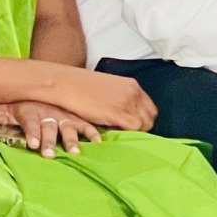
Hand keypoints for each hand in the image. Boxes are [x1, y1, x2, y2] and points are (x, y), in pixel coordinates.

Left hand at [0, 100, 99, 156]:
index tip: (33, 145)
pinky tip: (99, 143)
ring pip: (69, 128)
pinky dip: (93, 133)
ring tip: (75, 152)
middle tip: (50, 155)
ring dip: (72, 140)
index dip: (32, 134)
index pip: (31, 124)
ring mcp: (63, 116)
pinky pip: (86, 126)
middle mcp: (48, 114)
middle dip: (50, 142)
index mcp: (30, 112)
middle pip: (50, 128)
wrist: (41, 85)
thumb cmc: (17, 104)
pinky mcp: (76, 118)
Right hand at [41, 66, 157, 131]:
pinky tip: (113, 133)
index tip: (133, 125)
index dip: (142, 118)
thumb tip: (126, 112)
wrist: (65, 83)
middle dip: (141, 126)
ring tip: (118, 132)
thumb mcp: (108, 89)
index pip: (149, 107)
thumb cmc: (82, 87)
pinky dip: (127, 133)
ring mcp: (127, 102)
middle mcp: (134, 93)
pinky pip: (133, 128)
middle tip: (126, 132)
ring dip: (134, 131)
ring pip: (143, 124)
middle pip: (150, 116)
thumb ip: (121, 98)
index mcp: (132, 86)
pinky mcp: (118, 112)